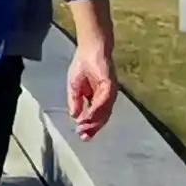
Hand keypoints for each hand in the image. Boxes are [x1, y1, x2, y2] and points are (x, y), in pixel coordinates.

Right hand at [64, 17, 119, 138]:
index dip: (89, 126)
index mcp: (98, 98)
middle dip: (93, 128)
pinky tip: (88, 116)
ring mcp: (110, 92)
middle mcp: (106, 97)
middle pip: (102, 117)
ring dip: (94, 122)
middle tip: (84, 137)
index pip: (96, 116)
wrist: (90, 47)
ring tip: (84, 129)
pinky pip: (104, 101)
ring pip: (104, 112)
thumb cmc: (83, 64)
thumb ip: (76, 101)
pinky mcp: (110, 85)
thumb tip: (75, 116)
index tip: (81, 135)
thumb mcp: (74, 86)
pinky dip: (96, 110)